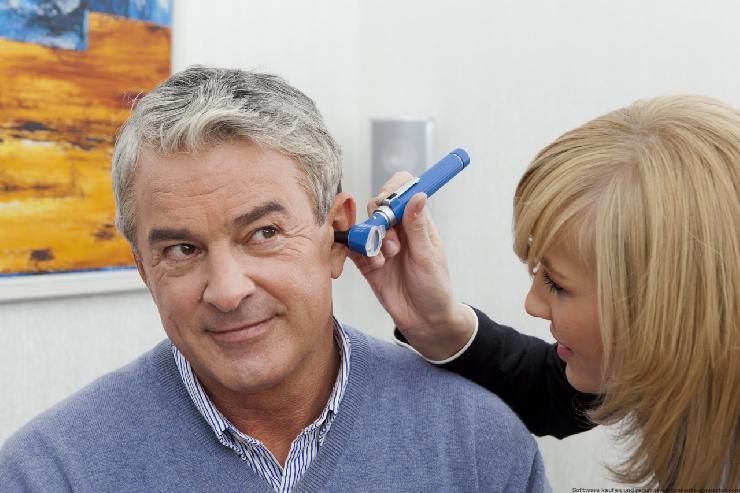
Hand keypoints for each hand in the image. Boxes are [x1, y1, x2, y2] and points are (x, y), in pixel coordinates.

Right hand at [349, 172, 475, 359]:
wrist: (425, 321)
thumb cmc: (435, 289)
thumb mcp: (428, 257)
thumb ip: (418, 226)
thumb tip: (418, 195)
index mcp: (418, 222)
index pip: (403, 190)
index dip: (394, 190)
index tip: (390, 203)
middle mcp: (398, 230)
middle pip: (378, 206)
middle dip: (380, 221)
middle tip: (392, 244)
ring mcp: (381, 245)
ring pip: (365, 227)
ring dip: (371, 240)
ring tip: (384, 260)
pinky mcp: (367, 262)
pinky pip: (354, 248)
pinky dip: (360, 253)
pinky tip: (375, 267)